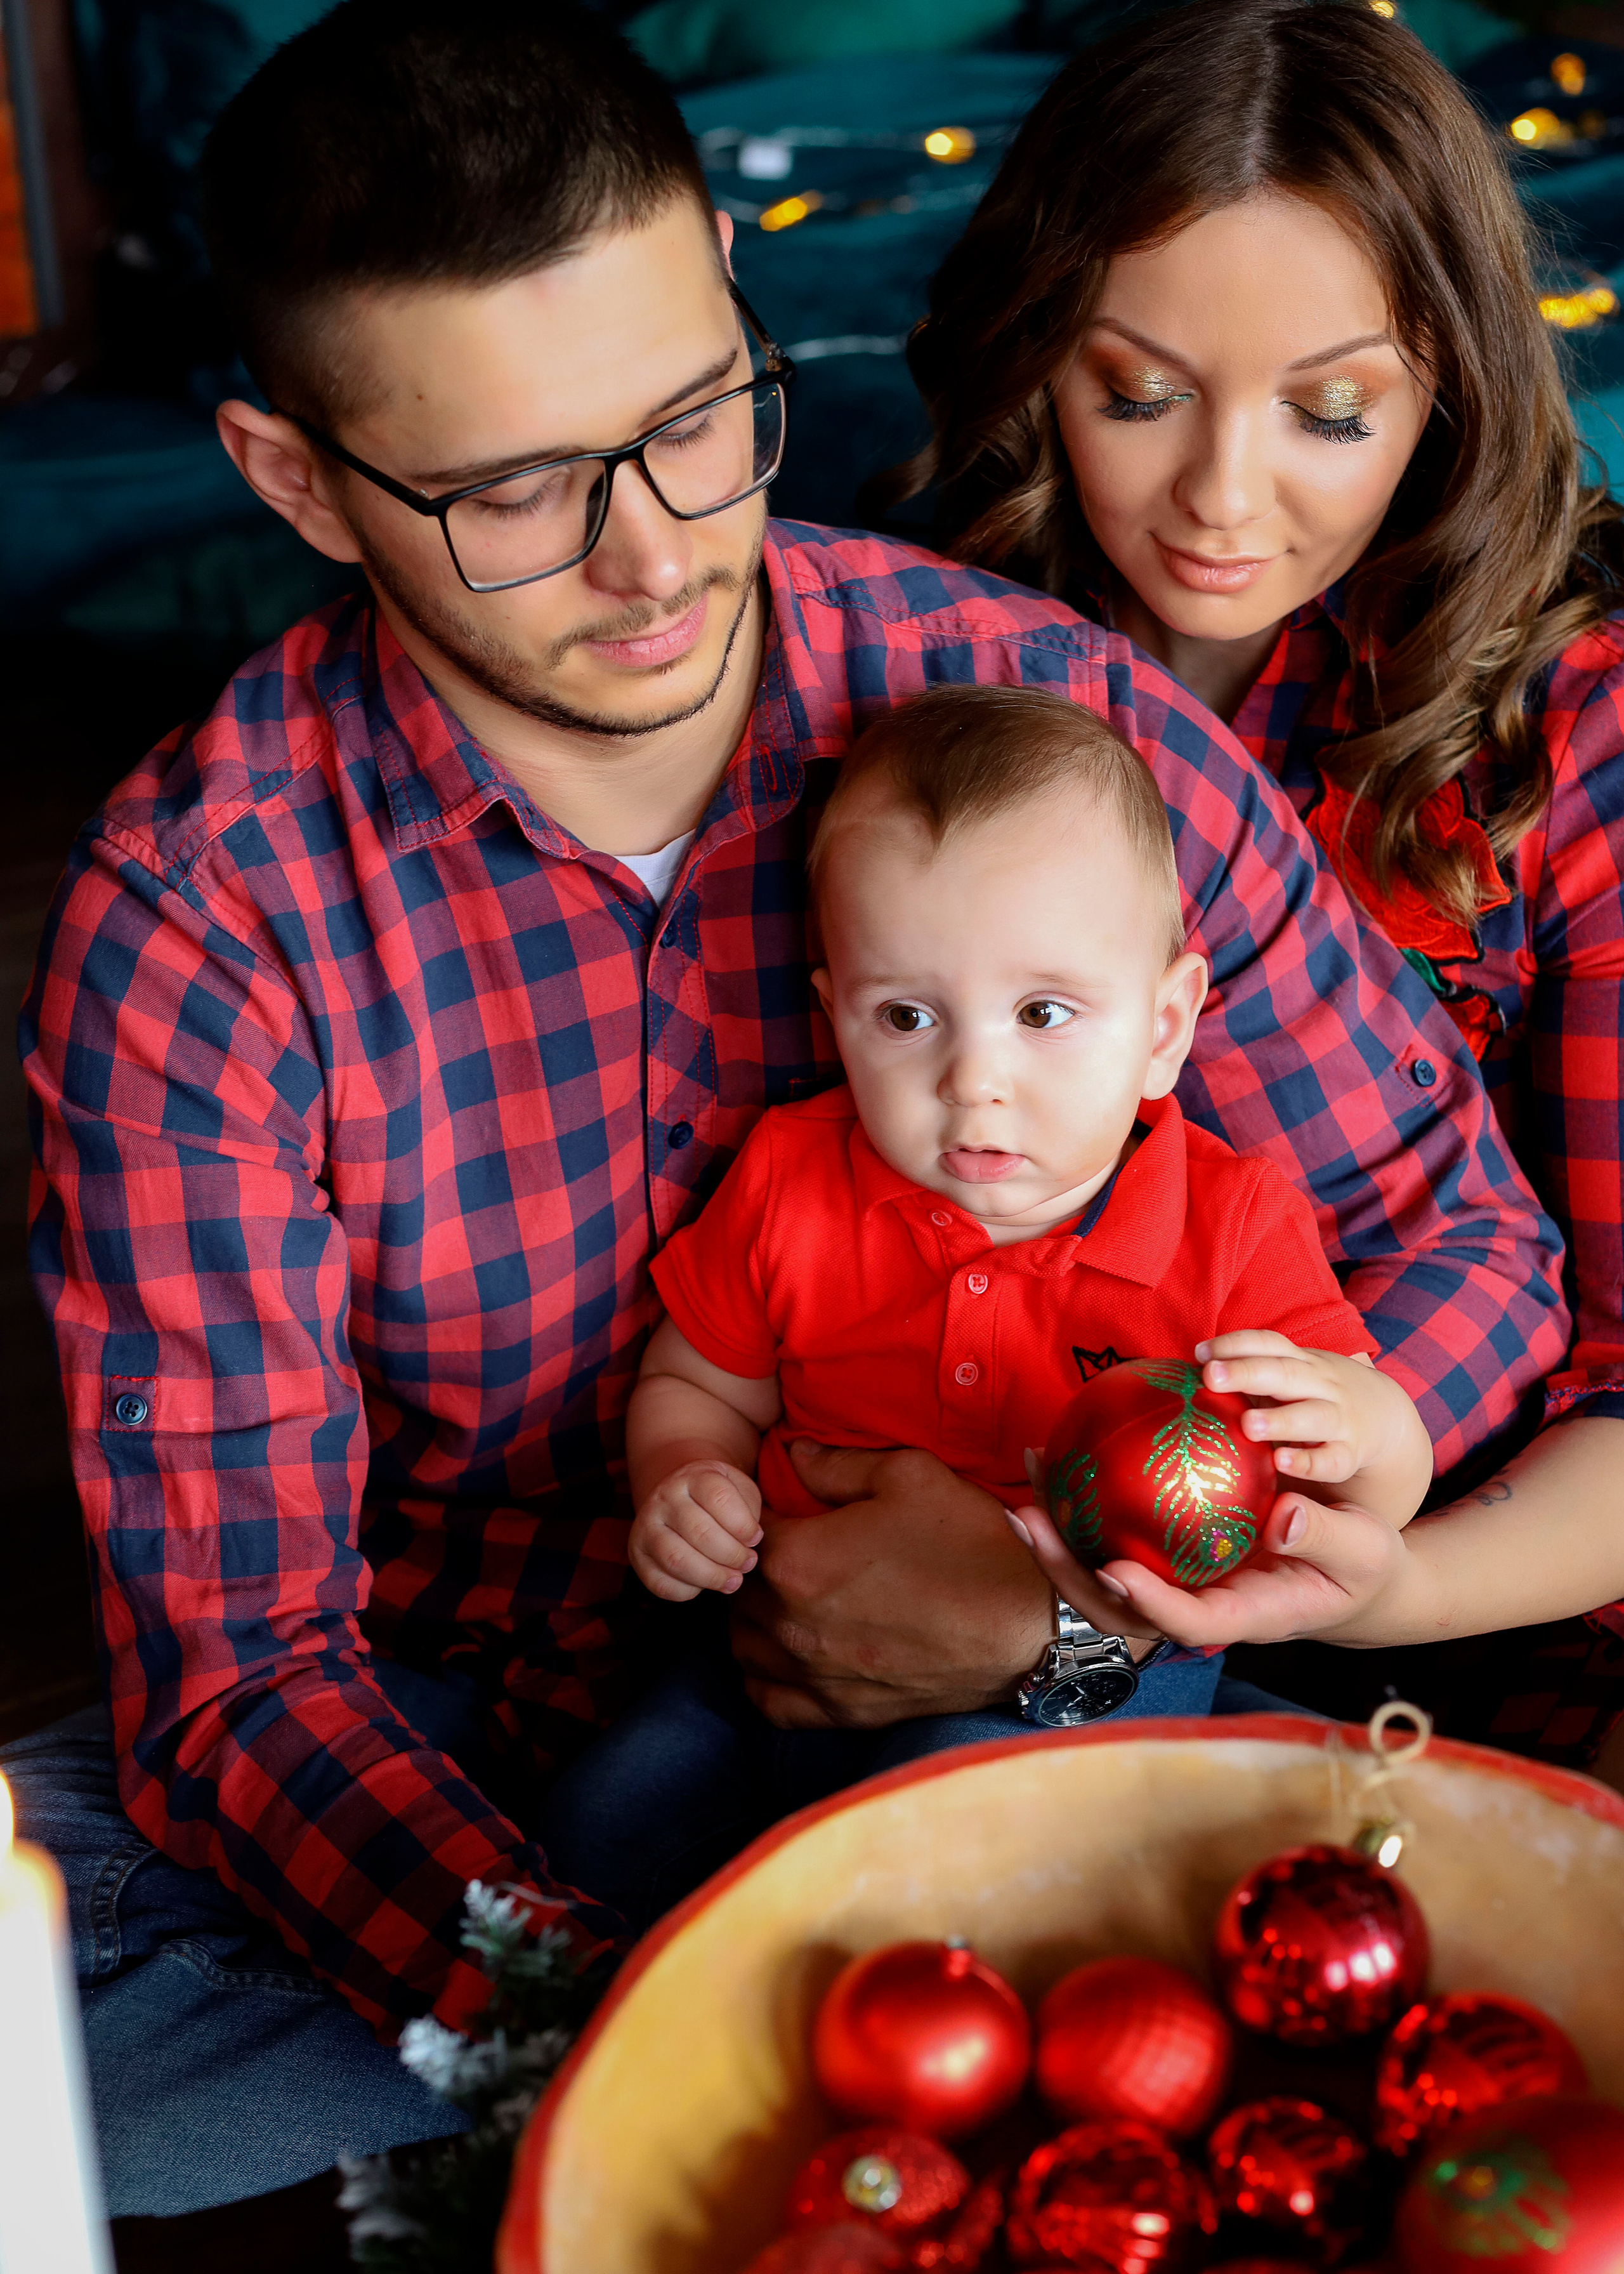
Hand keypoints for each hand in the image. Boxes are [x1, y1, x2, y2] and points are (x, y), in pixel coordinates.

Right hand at [628, 1461, 762, 1601]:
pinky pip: (661, 1583)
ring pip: (677, 1560)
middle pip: (700, 1532)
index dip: (743, 1525)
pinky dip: (688, 1591)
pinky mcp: (637, 1554)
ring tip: (733, 1581)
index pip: (719, 1498)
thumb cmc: (717, 1499)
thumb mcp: (739, 1489)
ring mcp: (645, 1526)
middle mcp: (664, 1498)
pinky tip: (704, 1584)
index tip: (755, 1538)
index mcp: (693, 1476)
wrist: (679, 1497)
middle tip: (748, 1563)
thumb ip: (749, 1512)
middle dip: (732, 1555)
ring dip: (712, 1576)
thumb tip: (747, 1545)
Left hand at [730, 1443, 1054, 1729]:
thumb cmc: (969, 1544)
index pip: (749, 1532)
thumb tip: (794, 1455)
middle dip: (759, 1567)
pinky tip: (787, 1656)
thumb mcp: (910, 1477)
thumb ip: (838, 1465)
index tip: (791, 1512)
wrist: (1025, 1628)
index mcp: (798, 1559)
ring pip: (744, 1646)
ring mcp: (813, 1674)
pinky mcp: (840, 1712)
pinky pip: (769, 1701)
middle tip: (795, 1553)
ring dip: (755, 1619)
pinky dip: (766, 1677)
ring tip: (789, 1600)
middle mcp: (791, 1623)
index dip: (766, 1516)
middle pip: (741, 1591)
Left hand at [1006, 1482, 1413, 1649]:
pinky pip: (1116, 1539)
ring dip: (1057, 1541)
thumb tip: (1286, 1517)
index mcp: (1246, 1618)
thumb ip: (1328, 1536)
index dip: (1148, 1604)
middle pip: (1119, 1608)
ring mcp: (1179, 1588)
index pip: (1190, 1623)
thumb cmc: (1361, 1565)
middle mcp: (1200, 1609)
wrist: (1350, 1576)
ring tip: (1024, 1491)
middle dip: (1067, 1573)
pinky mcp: (1169, 1560)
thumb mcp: (1366, 1551)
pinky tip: (1060, 1458)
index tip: (1114, 1569)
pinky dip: (1082, 1508)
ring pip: (1103, 1579)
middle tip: (1027, 1520)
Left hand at [1195, 1331, 1419, 1501]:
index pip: (1269, 1344)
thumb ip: (1248, 1375)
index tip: (1199, 1353)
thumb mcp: (1289, 1377)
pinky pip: (1331, 1459)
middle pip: (1284, 1373)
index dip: (1236, 1345)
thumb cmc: (1314, 1396)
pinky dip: (1308, 1461)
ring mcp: (1339, 1418)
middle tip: (1210, 1377)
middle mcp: (1321, 1384)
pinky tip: (1281, 1463)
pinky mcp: (1349, 1454)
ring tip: (1248, 1425)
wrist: (1386, 1418)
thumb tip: (1185, 1376)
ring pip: (1311, 1415)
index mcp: (1300, 1362)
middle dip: (1247, 1372)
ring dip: (1280, 1419)